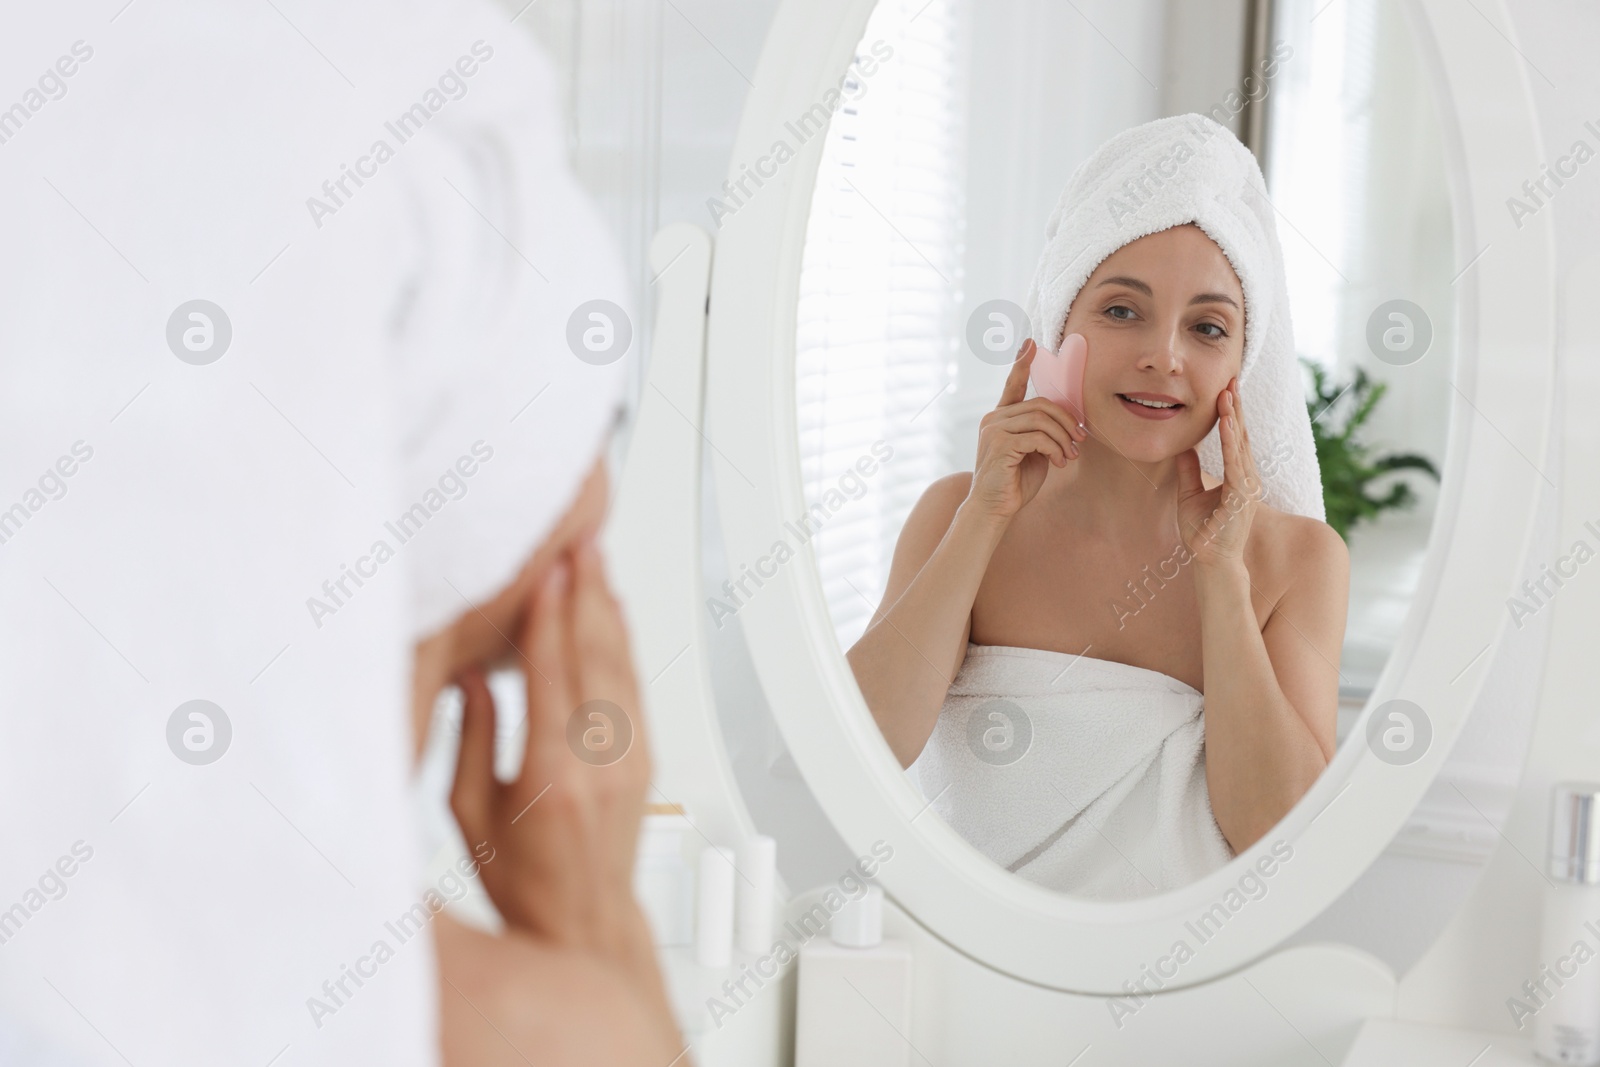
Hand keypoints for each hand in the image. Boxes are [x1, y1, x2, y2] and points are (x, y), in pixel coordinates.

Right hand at [448, 535, 659, 985]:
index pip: (550, 676)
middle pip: (594, 658)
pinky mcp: (645, 760)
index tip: (542, 575)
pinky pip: (636, 688)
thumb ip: (468, 738)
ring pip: (623, 667)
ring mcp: (630, 761)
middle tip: (578, 544)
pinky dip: (626, 644)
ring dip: (610, 609)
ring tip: (597, 562)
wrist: (583, 922)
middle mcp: (599, 764)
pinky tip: (615, 614)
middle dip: (586, 594)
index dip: (548, 618)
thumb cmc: (521, 880)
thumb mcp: (468, 812)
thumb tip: (471, 675)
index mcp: (551, 777)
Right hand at [967, 339, 1087, 522]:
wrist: (994, 508)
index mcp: (1001, 417)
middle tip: (1080, 440)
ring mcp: (993, 430)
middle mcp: (993, 419)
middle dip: (1067, 421)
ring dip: (1064, 438)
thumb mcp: (1034, 451)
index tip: (1030, 344)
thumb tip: (1068, 420)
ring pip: (1042, 420)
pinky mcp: (999, 444)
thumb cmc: (1015, 481)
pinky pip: (1038, 437)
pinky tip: (1058, 462)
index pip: (1013, 384)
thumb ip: (1043, 432)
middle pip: (1041, 405)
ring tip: (1070, 456)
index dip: (1022, 364)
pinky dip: (1055, 449)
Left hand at [1176, 377, 1259, 567]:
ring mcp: (1246, 487)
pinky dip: (1229, 442)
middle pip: (1240, 435)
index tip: (1226, 388)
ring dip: (1233, 418)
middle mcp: (1246, 478)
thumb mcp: (1189, 494)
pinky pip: (1235, 464)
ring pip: (1239, 445)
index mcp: (1238, 476)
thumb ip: (1189, 470)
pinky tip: (1225, 425)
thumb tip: (1183, 448)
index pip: (1234, 438)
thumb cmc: (1203, 532)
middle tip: (1231, 378)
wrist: (1210, 561)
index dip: (1231, 413)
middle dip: (1236, 407)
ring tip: (1227, 394)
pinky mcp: (1240, 497)